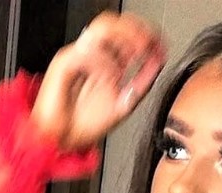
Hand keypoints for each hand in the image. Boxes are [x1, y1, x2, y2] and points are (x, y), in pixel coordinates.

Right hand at [29, 11, 165, 151]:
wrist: (62, 140)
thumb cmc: (83, 125)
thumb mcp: (123, 103)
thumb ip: (141, 83)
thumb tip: (158, 63)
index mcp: (101, 61)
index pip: (121, 33)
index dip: (143, 35)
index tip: (160, 45)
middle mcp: (89, 55)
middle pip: (112, 24)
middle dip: (135, 31)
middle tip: (149, 46)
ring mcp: (76, 56)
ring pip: (101, 30)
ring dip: (123, 39)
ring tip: (136, 55)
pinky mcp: (64, 64)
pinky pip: (87, 52)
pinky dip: (106, 63)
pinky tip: (115, 77)